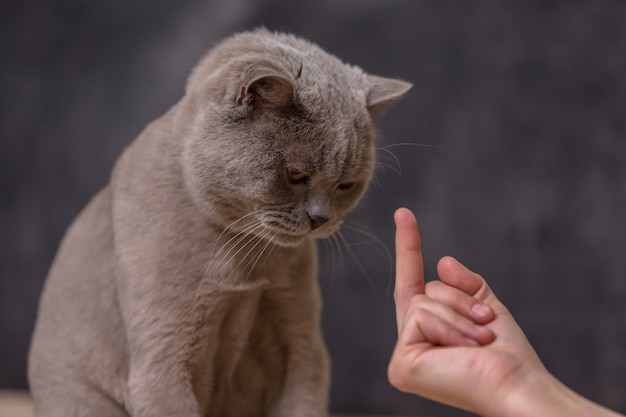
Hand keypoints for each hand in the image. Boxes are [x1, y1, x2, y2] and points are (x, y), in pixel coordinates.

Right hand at [388, 208, 544, 415]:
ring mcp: (403, 357)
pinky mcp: (402, 365)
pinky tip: (463, 352)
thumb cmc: (506, 354)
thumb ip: (463, 285)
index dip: (409, 247)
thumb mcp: (485, 307)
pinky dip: (449, 329)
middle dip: (460, 300)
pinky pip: (420, 318)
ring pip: (423, 303)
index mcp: (428, 332)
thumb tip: (441, 261)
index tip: (403, 213)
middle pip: (423, 292)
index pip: (413, 284)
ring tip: (479, 343)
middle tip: (486, 327)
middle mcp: (411, 344)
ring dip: (460, 317)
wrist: (517, 383)